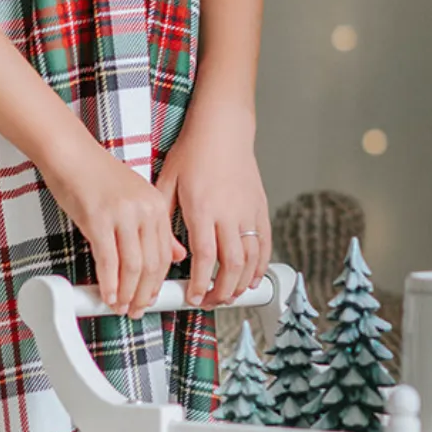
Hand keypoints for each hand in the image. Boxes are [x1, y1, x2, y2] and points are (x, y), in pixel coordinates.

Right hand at [42, 134, 186, 317]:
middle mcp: (144, 210)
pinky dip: (109, 284)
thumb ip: (156, 228)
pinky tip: (107, 295)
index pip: (165, 255)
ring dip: (127, 294)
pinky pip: (108, 261)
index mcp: (156, 205)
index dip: (158, 283)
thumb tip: (175, 255)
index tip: (152, 298)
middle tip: (137, 310)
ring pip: (133, 267)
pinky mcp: (98, 220)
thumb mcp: (135, 199)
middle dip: (145, 295)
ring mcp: (122, 215)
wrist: (70, 154)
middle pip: (152, 265)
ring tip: (121, 307)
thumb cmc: (96, 175)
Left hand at [154, 106, 270, 306]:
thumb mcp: (167, 183)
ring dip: (241, 283)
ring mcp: (248, 211)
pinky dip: (261, 266)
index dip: (201, 283)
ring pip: (252, 258)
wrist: (222, 130)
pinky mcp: (261, 207)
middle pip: (232, 264)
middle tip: (211, 302)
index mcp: (202, 208)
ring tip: (229, 295)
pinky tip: (252, 279)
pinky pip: (265, 243)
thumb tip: (171, 255)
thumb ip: (165, 220)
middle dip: (222, 291)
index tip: (193, 297)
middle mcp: (228, 212)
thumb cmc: (192, 153)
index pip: (205, 257)